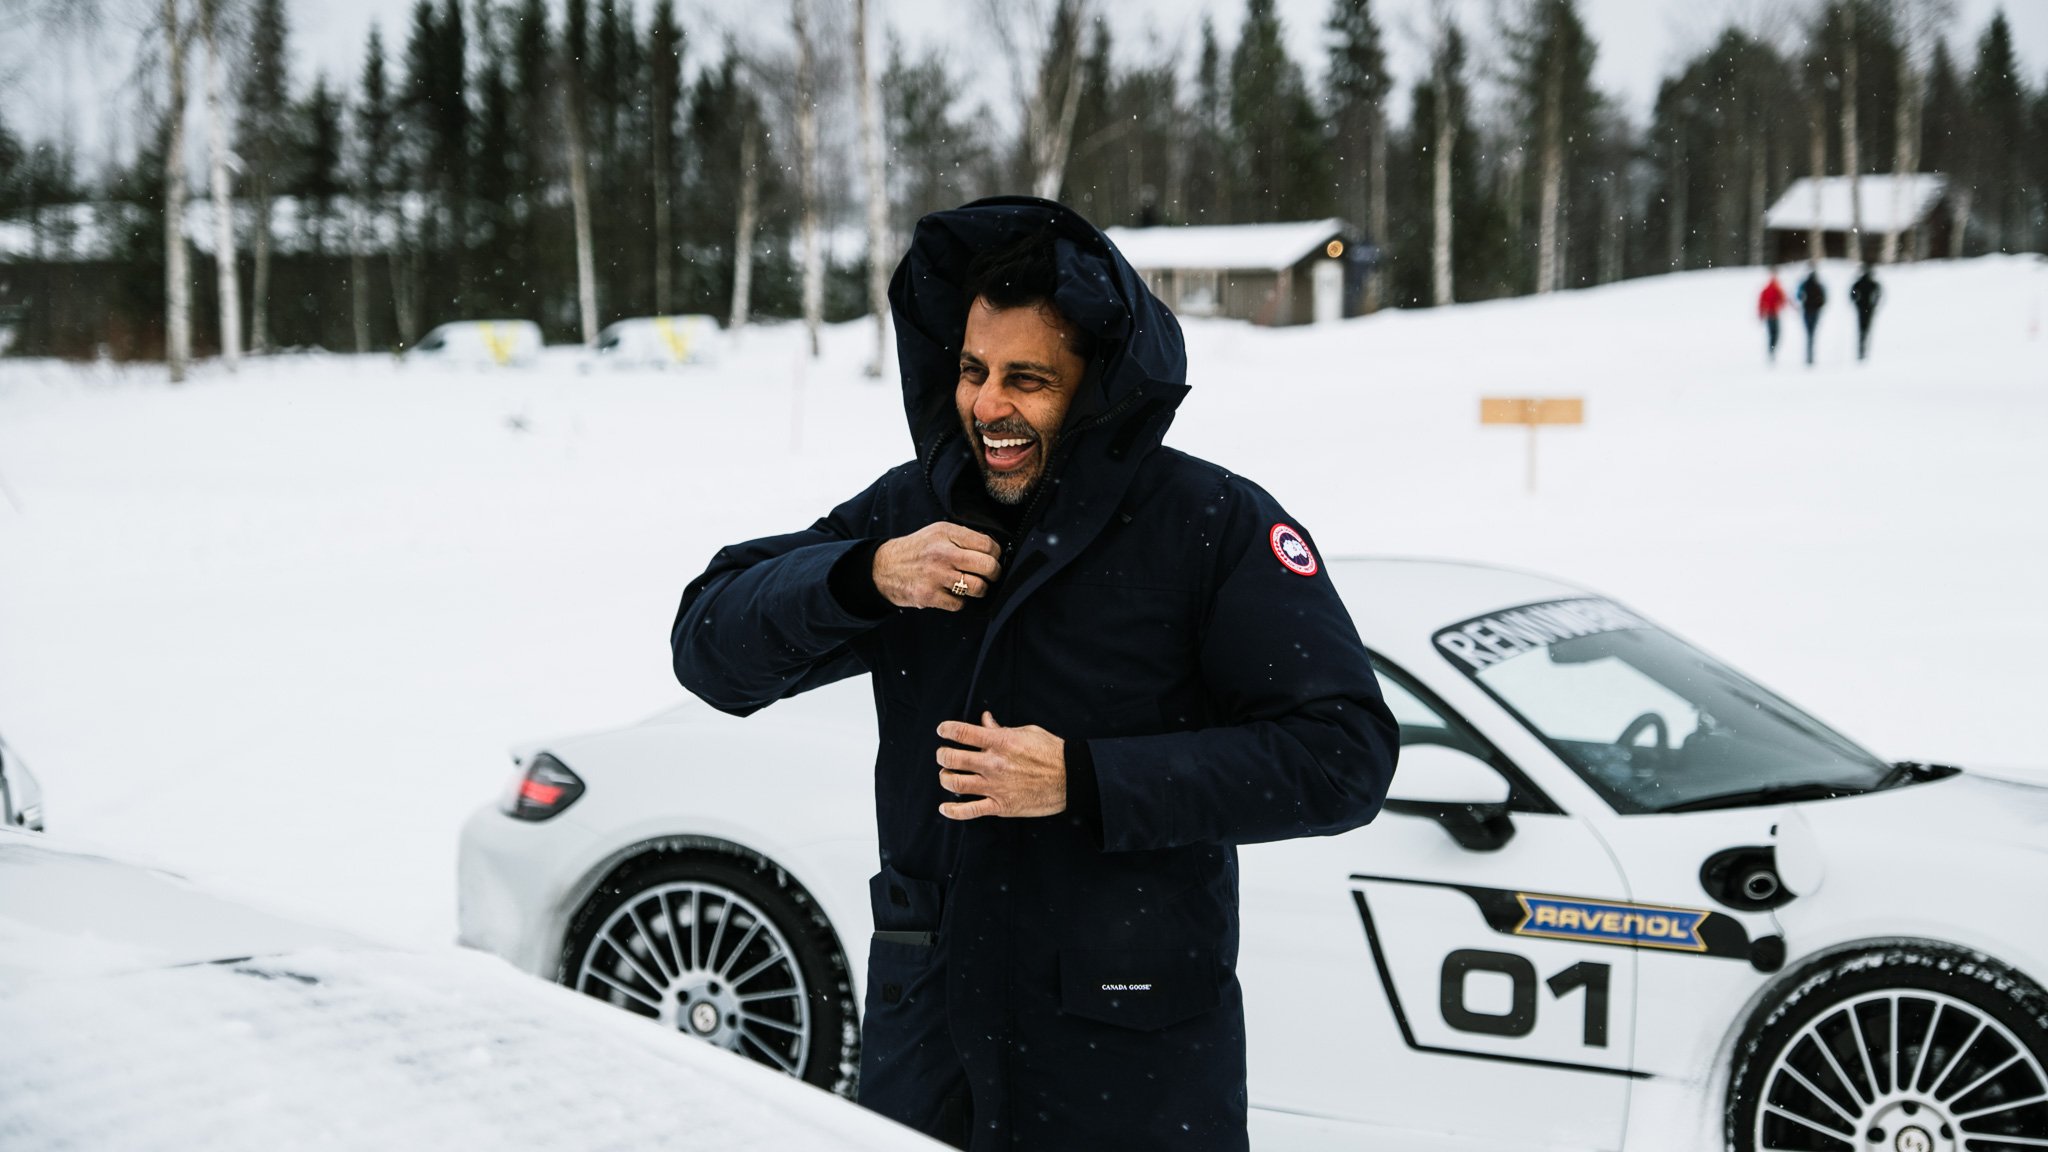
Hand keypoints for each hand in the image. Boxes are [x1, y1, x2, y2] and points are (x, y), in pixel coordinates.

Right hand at [873, 522, 1001, 610]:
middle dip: (994, 574)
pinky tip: (951, 593)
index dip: (995, 554)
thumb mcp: (937, 532)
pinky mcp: (929, 595)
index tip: (992, 558)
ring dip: (979, 589)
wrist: (883, 568)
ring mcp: (935, 575)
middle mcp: (942, 553)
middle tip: (989, 575)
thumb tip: (993, 550)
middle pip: (988, 567)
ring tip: (970, 586)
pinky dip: (959, 602)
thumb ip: (963, 538)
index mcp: (946, 533)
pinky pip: (960, 604)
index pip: (987, 545)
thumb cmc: (916, 550)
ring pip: (978, 588)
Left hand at [935, 712, 1065, 819]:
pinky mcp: (1001, 806)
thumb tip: (984, 720)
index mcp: (1000, 741)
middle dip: (942, 755)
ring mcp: (996, 786)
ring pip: (955, 783)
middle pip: (952, 758)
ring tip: (946, 775)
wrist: (1071, 778)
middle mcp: (994, 763)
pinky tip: (945, 807)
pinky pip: (970, 811)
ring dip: (945, 778)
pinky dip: (953, 811)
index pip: (962, 732)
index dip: (946, 729)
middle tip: (943, 755)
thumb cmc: (1051, 752)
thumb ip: (1001, 728)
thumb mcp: (1027, 732)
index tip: (942, 730)